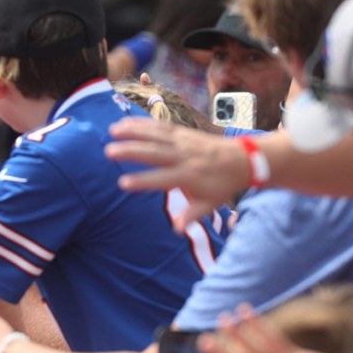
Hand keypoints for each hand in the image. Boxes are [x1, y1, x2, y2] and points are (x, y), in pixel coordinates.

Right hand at [105, 117, 246, 230]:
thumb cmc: (223, 185)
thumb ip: (192, 216)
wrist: (243, 160)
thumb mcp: (211, 205)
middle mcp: (184, 157)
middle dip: (131, 151)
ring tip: (112, 130)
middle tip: (109, 151)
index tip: (123, 183)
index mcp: (189, 177)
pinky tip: (126, 122)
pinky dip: (143, 123)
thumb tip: (177, 230)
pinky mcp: (183, 132)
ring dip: (133, 131)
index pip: (162, 180)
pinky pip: (161, 126)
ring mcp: (183, 142)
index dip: (143, 181)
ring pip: (155, 135)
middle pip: (154, 153)